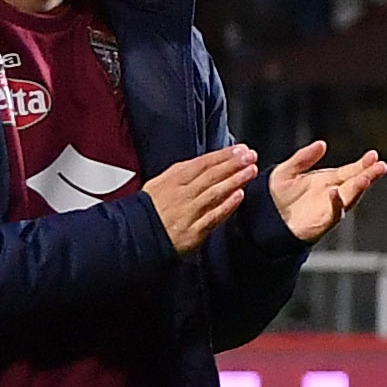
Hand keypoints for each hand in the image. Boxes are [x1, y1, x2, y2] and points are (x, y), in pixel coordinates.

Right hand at [142, 144, 258, 253]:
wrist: (136, 237)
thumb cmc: (149, 210)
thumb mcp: (159, 184)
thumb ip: (181, 172)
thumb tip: (204, 162)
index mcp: (173, 181)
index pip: (202, 164)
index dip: (222, 155)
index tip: (240, 149)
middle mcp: (182, 195)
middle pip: (210, 176)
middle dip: (233, 164)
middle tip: (250, 156)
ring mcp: (188, 213)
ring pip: (214, 193)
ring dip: (235, 181)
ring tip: (250, 171)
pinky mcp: (193, 231)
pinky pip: (212, 216)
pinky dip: (227, 206)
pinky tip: (239, 196)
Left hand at [268, 139, 386, 242]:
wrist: (264, 222)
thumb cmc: (275, 197)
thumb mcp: (287, 171)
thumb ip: (304, 158)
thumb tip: (322, 144)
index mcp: (327, 181)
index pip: (350, 171)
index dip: (363, 164)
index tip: (373, 155)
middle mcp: (332, 194)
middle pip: (355, 183)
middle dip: (369, 175)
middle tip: (381, 166)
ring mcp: (329, 209)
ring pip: (349, 198)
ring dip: (358, 188)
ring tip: (366, 178)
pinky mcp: (321, 223)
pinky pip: (333, 214)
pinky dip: (335, 204)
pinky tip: (335, 192)